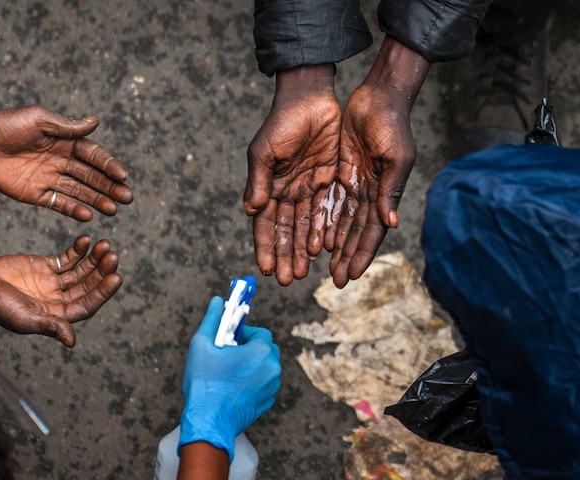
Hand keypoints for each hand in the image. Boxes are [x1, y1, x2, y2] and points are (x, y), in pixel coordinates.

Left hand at [0, 94, 132, 221]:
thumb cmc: (8, 124)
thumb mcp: (39, 119)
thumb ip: (67, 126)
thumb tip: (95, 123)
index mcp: (65, 142)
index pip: (93, 156)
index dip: (108, 166)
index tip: (123, 175)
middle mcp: (61, 161)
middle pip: (90, 177)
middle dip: (109, 187)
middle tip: (127, 198)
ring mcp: (49, 179)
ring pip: (79, 192)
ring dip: (97, 200)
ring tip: (113, 210)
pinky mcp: (35, 194)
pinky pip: (58, 203)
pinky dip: (73, 210)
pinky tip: (88, 215)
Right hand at [0, 235, 121, 346]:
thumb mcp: (24, 318)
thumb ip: (50, 326)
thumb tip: (72, 341)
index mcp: (58, 316)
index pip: (88, 304)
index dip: (103, 292)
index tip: (116, 276)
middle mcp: (59, 300)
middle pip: (87, 285)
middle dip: (101, 271)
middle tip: (113, 255)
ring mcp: (53, 283)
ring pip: (81, 270)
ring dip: (94, 258)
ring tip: (104, 244)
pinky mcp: (45, 266)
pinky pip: (67, 258)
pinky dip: (78, 249)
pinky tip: (87, 239)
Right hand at [179, 296, 280, 460]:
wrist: (209, 421)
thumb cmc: (205, 383)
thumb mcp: (202, 345)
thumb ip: (213, 319)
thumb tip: (217, 302)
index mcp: (261, 351)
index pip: (260, 332)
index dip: (243, 334)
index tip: (229, 340)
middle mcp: (272, 369)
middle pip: (266, 349)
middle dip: (249, 348)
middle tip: (228, 355)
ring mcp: (271, 388)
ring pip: (265, 367)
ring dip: (251, 365)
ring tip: (228, 372)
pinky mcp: (267, 402)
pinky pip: (264, 384)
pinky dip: (253, 382)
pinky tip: (232, 387)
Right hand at [244, 65, 340, 285]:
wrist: (311, 98)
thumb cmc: (282, 123)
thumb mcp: (265, 151)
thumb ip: (259, 181)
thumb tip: (250, 210)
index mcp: (268, 187)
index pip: (264, 224)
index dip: (264, 246)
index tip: (264, 269)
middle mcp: (287, 192)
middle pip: (285, 231)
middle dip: (285, 255)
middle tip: (286, 280)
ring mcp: (308, 188)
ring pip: (306, 226)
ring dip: (303, 249)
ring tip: (303, 271)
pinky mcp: (329, 181)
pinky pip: (326, 211)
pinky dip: (324, 230)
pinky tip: (324, 248)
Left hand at [326, 37, 430, 287]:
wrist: (378, 96)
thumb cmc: (392, 125)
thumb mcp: (395, 158)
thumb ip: (389, 191)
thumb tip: (389, 224)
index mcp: (383, 193)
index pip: (370, 231)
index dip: (361, 253)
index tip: (350, 275)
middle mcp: (367, 193)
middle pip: (352, 232)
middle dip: (344, 256)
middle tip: (333, 281)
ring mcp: (351, 183)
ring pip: (337, 221)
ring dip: (329, 244)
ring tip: (317, 265)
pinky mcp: (336, 171)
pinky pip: (326, 200)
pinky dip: (320, 220)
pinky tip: (311, 238)